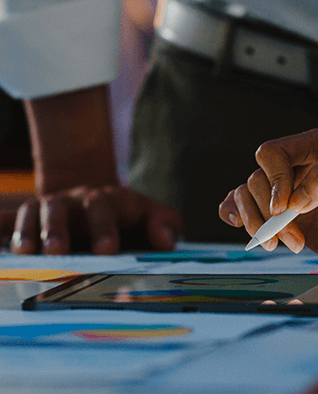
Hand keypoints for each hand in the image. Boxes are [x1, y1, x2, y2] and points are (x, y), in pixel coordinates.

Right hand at [7, 186, 182, 254]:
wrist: (98, 200)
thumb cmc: (131, 218)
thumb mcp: (153, 215)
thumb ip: (165, 225)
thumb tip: (165, 242)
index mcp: (110, 201)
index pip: (105, 209)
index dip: (104, 228)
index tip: (107, 249)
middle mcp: (77, 201)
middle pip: (65, 208)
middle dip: (60, 228)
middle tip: (57, 252)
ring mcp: (53, 207)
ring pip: (36, 211)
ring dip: (29, 231)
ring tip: (26, 253)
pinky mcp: (32, 217)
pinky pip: (10, 218)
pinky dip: (1, 226)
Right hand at [219, 128, 317, 274]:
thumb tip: (296, 198)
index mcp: (317, 147)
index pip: (273, 153)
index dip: (274, 180)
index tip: (286, 209)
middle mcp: (297, 165)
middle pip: (256, 178)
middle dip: (266, 211)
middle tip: (293, 239)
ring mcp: (287, 191)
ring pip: (245, 194)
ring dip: (255, 222)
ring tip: (280, 246)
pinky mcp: (282, 215)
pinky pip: (242, 206)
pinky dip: (236, 216)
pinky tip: (248, 231)